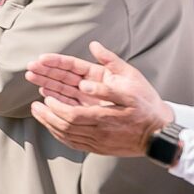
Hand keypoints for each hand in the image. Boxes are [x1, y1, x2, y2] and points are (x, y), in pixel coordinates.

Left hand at [27, 41, 173, 156]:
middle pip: (66, 125)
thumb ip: (111, 63)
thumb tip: (94, 46)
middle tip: (33, 105)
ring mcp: (98, 140)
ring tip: (37, 112)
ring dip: (50, 124)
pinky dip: (60, 135)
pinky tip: (51, 126)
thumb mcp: (133, 79)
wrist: (160, 134)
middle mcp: (99, 129)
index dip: (56, 106)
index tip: (46, 96)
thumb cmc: (146, 105)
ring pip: (67, 135)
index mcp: (105, 113)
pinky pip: (74, 143)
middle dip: (47, 114)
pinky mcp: (99, 147)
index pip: (73, 114)